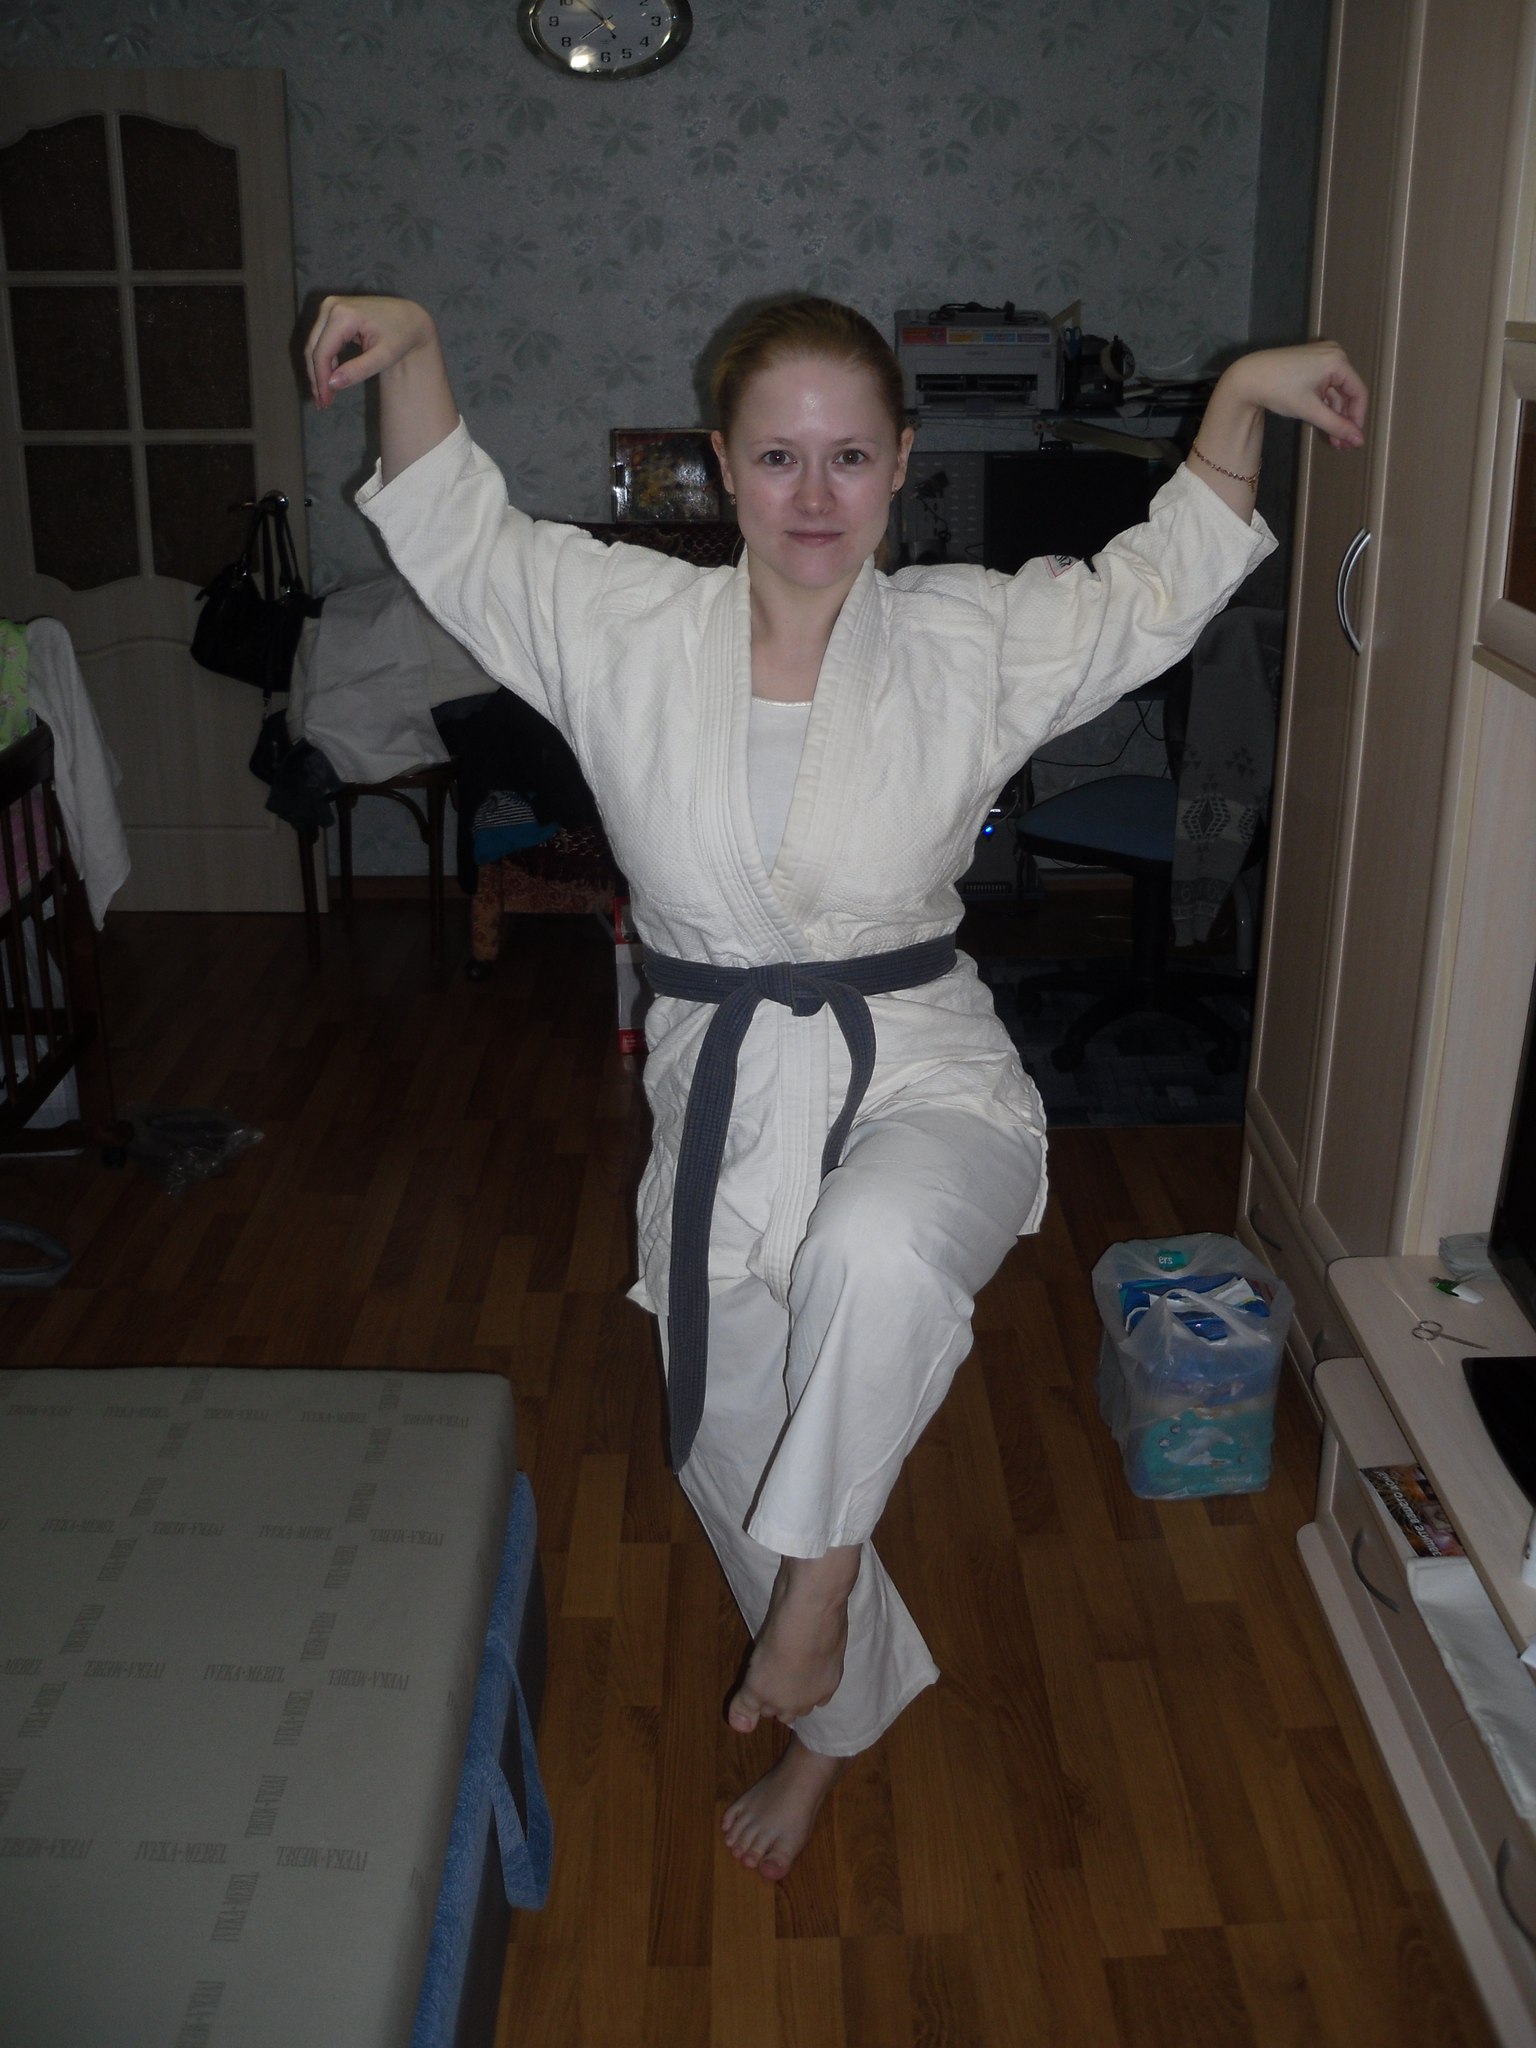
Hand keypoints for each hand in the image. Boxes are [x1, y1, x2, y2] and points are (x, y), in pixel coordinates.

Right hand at [304, 294, 437, 410]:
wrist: (409, 317)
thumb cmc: (400, 336)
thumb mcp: (384, 356)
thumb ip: (358, 370)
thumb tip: (332, 384)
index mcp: (343, 315)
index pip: (322, 352)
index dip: (321, 380)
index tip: (325, 402)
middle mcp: (331, 306)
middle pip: (314, 348)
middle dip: (317, 378)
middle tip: (322, 404)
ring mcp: (330, 307)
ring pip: (314, 345)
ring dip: (317, 371)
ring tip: (324, 397)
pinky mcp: (331, 312)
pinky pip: (321, 340)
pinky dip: (324, 361)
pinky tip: (329, 380)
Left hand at [1219, 341, 1367, 450]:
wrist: (1246, 378)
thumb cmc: (1277, 390)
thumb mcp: (1310, 410)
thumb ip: (1336, 425)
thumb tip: (1358, 440)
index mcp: (1337, 361)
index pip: (1358, 392)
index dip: (1358, 419)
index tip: (1354, 440)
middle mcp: (1333, 354)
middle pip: (1347, 392)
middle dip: (1344, 420)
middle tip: (1342, 445)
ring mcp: (1321, 357)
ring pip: (1334, 392)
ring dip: (1334, 416)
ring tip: (1333, 441)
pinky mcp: (1310, 363)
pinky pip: (1324, 387)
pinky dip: (1323, 405)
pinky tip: (1323, 425)